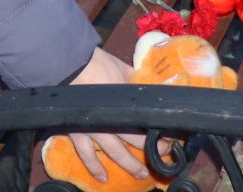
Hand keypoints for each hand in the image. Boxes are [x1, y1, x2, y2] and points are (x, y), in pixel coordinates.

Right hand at [64, 49, 152, 181]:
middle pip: (136, 139)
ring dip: (130, 164)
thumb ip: (136, 80)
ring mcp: (95, 129)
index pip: (148, 121)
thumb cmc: (97, 64)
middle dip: (152, 149)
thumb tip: (151, 86)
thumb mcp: (123, 69)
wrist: (70, 65)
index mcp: (125, 103)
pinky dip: (93, 167)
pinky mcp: (78, 132)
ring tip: (141, 174)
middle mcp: (113, 119)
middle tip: (162, 154)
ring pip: (116, 152)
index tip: (172, 137)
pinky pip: (86, 154)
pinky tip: (103, 178)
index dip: (161, 131)